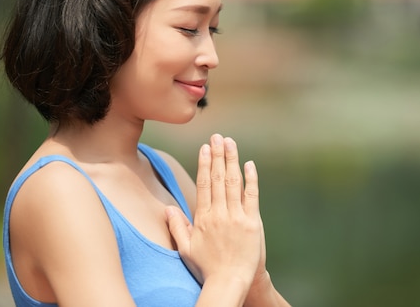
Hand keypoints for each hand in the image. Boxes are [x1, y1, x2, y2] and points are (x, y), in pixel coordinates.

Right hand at [166, 134, 262, 287]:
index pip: (204, 184)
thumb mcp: (186, 248)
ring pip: (233, 182)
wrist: (230, 282)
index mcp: (203, 218)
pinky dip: (251, 179)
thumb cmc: (207, 268)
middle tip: (218, 136)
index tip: (205, 147)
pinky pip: (252, 196)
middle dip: (218, 155)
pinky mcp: (252, 222)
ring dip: (232, 160)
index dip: (205, 163)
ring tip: (230, 142)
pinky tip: (249, 164)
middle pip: (218, 178)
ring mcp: (236, 217)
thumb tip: (167, 209)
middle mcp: (219, 214)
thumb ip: (177, 227)